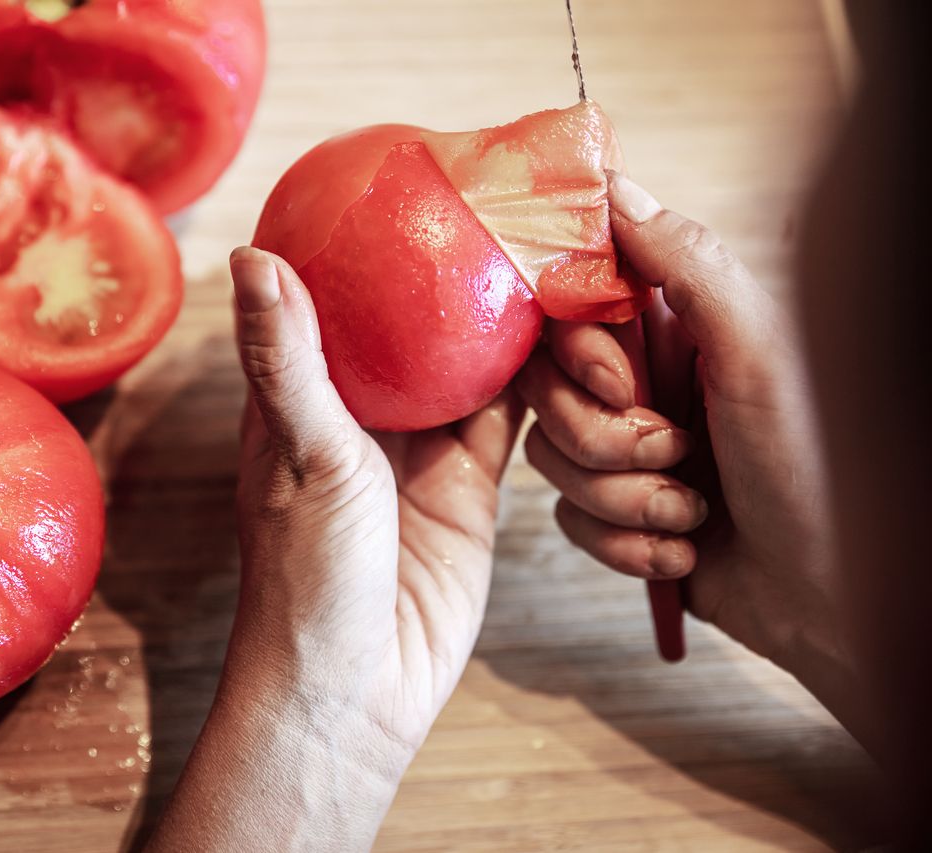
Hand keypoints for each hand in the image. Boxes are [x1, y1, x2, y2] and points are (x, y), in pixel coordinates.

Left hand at [147, 248, 521, 850]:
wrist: (356, 691)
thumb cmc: (305, 577)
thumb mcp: (300, 453)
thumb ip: (289, 358)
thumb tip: (250, 253)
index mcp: (306, 395)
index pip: (346, 298)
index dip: (381, 245)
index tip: (425, 184)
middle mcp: (365, 412)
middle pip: (422, 323)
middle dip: (464, 275)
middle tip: (517, 214)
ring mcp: (423, 447)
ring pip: (477, 363)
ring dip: (514, 323)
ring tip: (556, 265)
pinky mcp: (474, 486)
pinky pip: (515, 417)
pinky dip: (543, 381)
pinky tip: (572, 337)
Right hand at [516, 173, 862, 737]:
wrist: (830, 596)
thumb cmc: (815, 464)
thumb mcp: (757, 351)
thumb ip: (686, 264)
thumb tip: (616, 186)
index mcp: (675, 331)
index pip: (572, 307)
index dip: (577, 350)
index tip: (619, 382)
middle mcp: (643, 384)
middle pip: (547, 389)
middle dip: (603, 437)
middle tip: (674, 451)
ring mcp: (626, 452)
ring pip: (552, 458)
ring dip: (624, 498)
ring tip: (691, 512)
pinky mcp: (616, 514)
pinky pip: (568, 519)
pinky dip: (624, 542)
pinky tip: (682, 548)